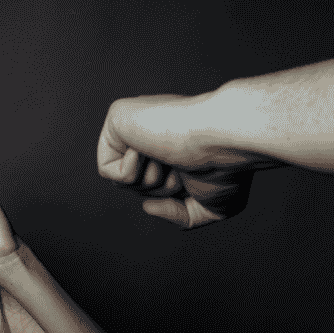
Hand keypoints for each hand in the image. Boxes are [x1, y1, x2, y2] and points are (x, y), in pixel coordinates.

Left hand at [96, 94, 281, 228]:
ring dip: (151, 181)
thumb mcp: (212, 208)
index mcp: (175, 145)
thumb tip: (147, 206)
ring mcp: (136, 122)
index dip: (174, 195)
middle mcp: (154, 131)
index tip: (196, 179)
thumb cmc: (227, 168)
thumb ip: (181, 215)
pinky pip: (106, 169)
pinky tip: (152, 147)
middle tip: (184, 168)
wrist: (225, 140)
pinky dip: (131, 171)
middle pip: (139, 187)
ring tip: (172, 156)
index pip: (157, 186)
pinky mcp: (118, 116)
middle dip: (162, 190)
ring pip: (123, 181)